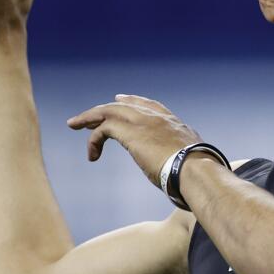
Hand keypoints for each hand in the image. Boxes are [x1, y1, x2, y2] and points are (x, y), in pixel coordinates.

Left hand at [67, 95, 205, 186]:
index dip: (132, 102)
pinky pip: (103, 129)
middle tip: (88, 117)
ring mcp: (143, 122)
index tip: (120, 100)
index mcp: (173, 122)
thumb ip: (184, 157)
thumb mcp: (193, 159)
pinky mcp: (129, 132)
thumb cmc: (198, 173)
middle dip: (104, 109)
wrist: (195, 169)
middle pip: (123, 105)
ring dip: (89, 118)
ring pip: (108, 111)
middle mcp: (157, 117)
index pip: (149, 105)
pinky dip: (94, 140)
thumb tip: (187, 168)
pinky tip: (92, 155)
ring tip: (75, 125)